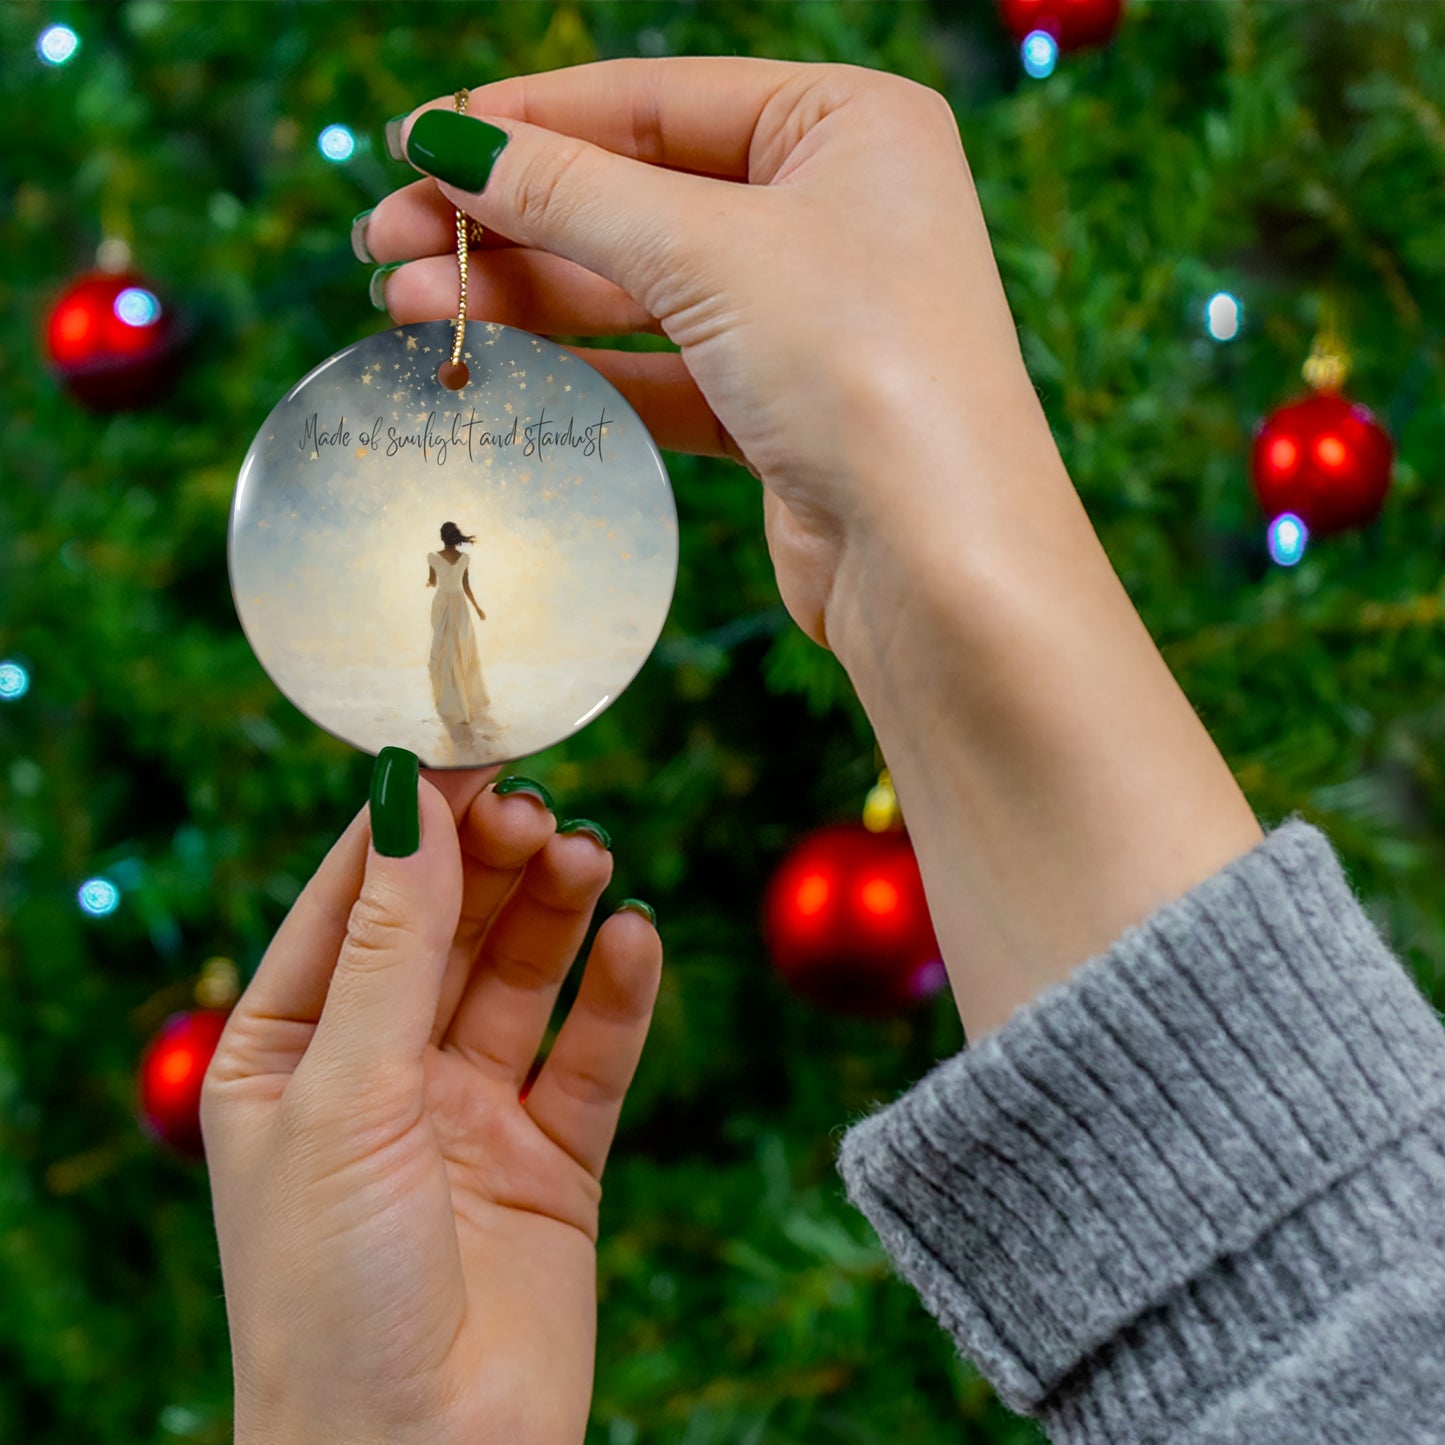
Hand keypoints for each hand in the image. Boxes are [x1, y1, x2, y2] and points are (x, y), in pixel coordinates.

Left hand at [202, 764, 661, 1444]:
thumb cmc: (331, 1292)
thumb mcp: (345, 1095)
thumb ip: (390, 946)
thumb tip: (408, 801)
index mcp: (289, 1053)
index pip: (352, 903)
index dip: (410, 826)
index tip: (470, 752)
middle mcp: (380, 1073)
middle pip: (446, 929)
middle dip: (491, 864)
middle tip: (541, 810)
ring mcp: (469, 1114)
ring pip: (521, 978)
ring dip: (556, 912)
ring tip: (590, 857)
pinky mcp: (552, 1160)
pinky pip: (591, 1055)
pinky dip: (617, 994)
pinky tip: (635, 939)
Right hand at [362, 58, 1056, 655]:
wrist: (938, 562)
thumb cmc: (862, 369)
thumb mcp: (708, 252)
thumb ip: (573, 194)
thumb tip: (450, 141)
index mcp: (847, 125)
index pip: (655, 100)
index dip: (527, 120)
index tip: (415, 142)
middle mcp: (834, 210)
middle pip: (637, 195)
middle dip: (508, 219)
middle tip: (385, 241)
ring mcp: (809, 315)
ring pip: (640, 288)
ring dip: (526, 295)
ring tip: (406, 305)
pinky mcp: (783, 409)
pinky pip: (663, 369)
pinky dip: (582, 366)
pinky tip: (493, 361)